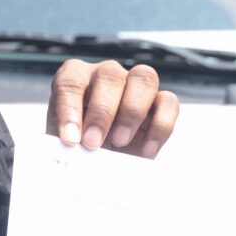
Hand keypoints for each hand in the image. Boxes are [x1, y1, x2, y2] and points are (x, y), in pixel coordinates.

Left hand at [47, 60, 179, 155]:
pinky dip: (160, 126)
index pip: (70, 82)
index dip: (69, 109)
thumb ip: (67, 145)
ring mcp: (136, 85)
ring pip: (144, 78)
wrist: (101, 161)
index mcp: (76, 78)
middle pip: (110, 75)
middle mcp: (107, 75)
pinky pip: (169, 102)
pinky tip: (145, 151)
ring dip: (132, 111)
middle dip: (102, 111)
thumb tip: (70, 153)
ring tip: (120, 141)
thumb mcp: (67, 146)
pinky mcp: (161, 103)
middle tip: (93, 143)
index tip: (69, 139)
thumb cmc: (80, 146)